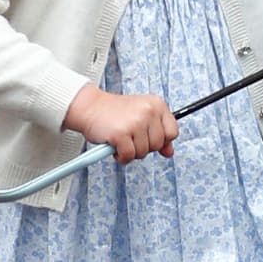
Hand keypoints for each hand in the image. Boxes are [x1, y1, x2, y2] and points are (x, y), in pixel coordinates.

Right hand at [63, 82, 178, 162]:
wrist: (90, 107)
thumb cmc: (115, 112)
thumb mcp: (141, 117)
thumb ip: (158, 133)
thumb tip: (169, 152)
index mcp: (157, 104)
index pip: (172, 132)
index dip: (161, 140)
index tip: (147, 137)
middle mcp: (148, 111)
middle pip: (157, 145)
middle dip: (143, 146)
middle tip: (130, 137)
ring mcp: (135, 123)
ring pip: (143, 153)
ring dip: (130, 152)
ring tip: (121, 139)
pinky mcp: (121, 134)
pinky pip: (128, 156)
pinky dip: (121, 156)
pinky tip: (115, 147)